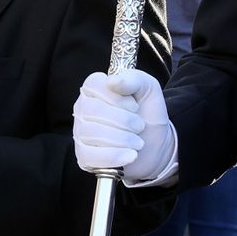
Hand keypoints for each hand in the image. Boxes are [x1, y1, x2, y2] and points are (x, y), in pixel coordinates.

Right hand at [72, 69, 176, 184]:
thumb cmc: (147, 114)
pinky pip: (91, 156)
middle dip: (123, 120)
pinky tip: (131, 155)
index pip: (93, 85)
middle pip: (92, 110)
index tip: (134, 106)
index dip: (116, 97)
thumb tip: (112, 81)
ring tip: (138, 142)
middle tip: (140, 126)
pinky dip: (115, 156)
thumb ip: (133, 79)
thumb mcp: (148, 90)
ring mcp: (81, 133)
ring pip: (92, 133)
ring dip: (122, 139)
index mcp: (94, 89)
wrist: (156, 147)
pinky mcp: (84, 156)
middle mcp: (83, 109)